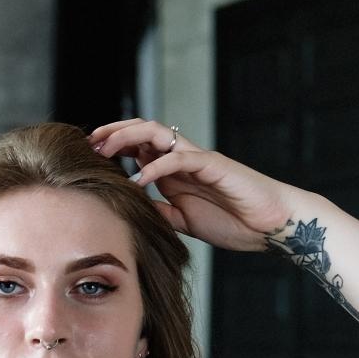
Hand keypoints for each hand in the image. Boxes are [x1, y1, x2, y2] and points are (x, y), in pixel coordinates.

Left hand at [88, 118, 302, 252]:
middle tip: (88, 144)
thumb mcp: (183, 222)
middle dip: (113, 133)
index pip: (138, 147)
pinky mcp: (213, 166)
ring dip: (128, 138)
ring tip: (105, 151)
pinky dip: (156, 166)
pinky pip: (180, 159)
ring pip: (158, 135)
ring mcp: (198, 160)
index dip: (112, 146)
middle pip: (142, 132)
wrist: (271, 225)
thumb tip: (131, 210)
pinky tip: (138, 179)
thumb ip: (160, 212)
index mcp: (174, 171)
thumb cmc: (233, 222)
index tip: (87, 155)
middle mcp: (183, 159)